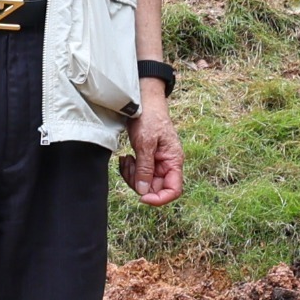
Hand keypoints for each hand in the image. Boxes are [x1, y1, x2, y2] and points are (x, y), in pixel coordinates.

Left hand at [126, 89, 183, 206]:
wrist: (143, 101)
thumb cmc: (149, 117)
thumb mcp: (145, 143)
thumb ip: (145, 168)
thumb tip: (144, 192)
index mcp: (173, 161)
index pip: (173, 190)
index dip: (159, 199)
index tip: (142, 197)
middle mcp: (167, 164)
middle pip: (154, 188)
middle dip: (139, 182)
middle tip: (129, 167)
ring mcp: (157, 162)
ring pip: (144, 182)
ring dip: (132, 175)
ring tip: (126, 159)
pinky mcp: (147, 158)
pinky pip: (138, 172)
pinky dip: (129, 169)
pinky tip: (125, 157)